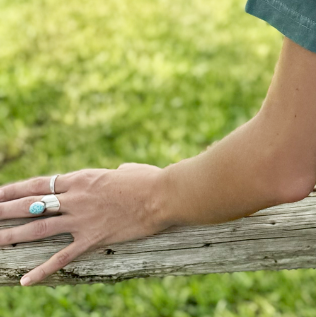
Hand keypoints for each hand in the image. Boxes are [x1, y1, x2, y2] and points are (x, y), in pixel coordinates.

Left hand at [0, 164, 165, 285]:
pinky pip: (62, 257)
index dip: (16, 188)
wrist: (163, 195)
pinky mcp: (92, 238)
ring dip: (13, 236)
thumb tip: (118, 173)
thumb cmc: (150, 179)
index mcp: (83, 178)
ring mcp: (82, 219)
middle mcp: (76, 197)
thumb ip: (115, 174)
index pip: (41, 183)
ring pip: (39, 228)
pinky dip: (43, 270)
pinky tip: (27, 281)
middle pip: (32, 204)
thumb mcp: (127, 170)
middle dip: (5, 209)